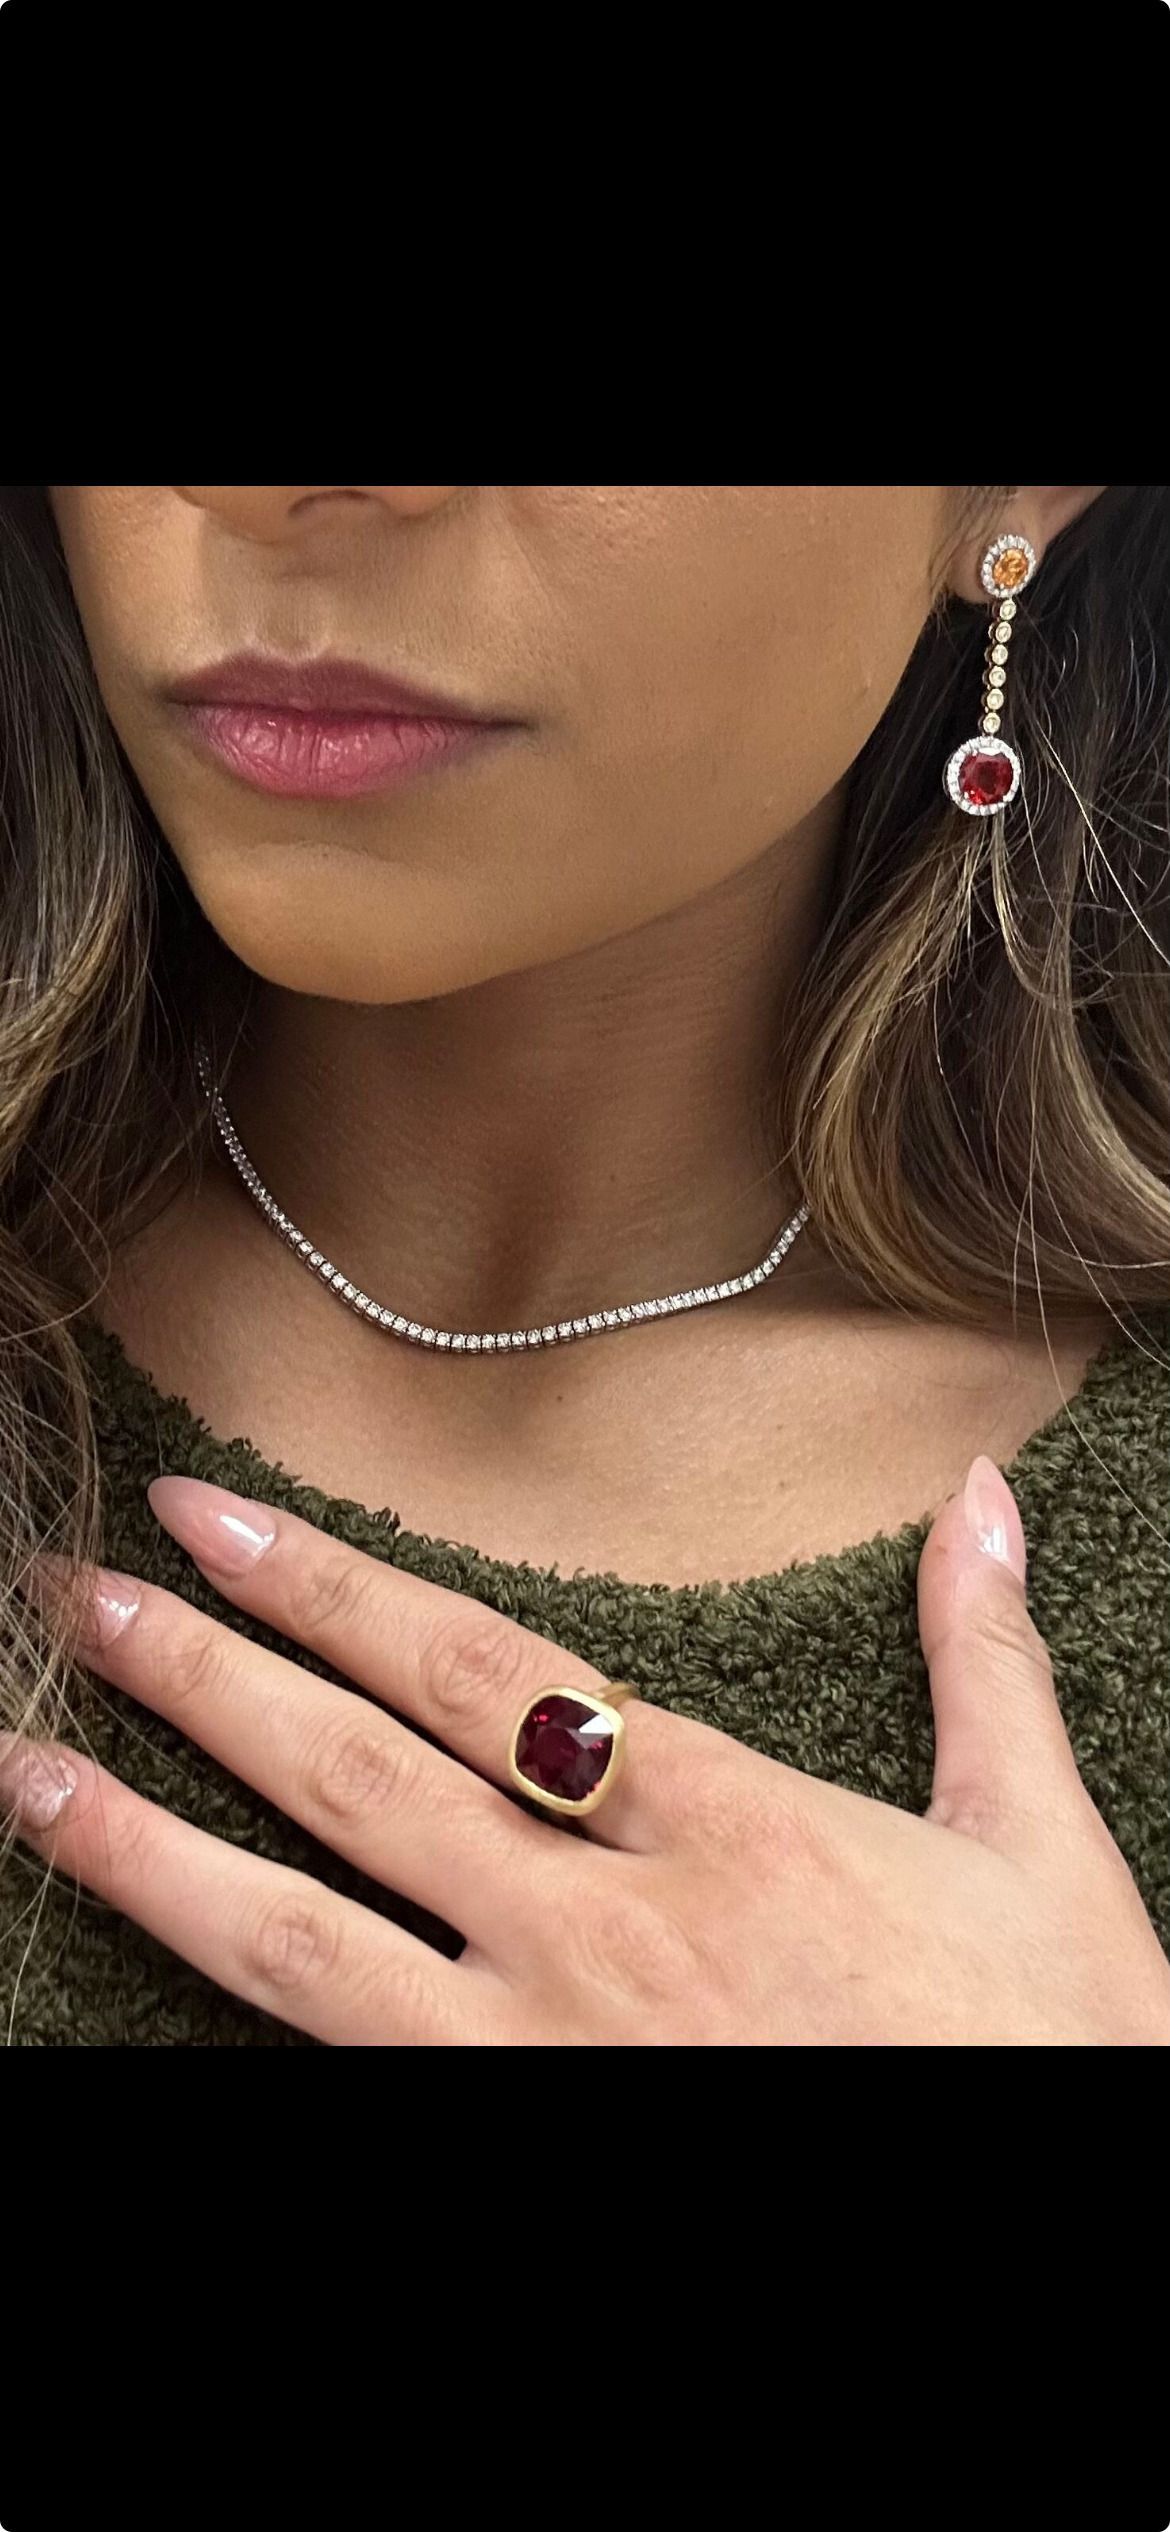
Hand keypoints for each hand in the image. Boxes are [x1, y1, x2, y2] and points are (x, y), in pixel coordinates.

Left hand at [4, 1456, 1168, 2043]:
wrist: (1082, 2234)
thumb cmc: (1058, 2056)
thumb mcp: (1040, 1849)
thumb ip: (984, 1662)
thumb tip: (980, 1495)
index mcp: (721, 1823)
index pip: (477, 1673)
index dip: (331, 1589)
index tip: (217, 1526)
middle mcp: (608, 1931)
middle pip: (362, 1778)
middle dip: (209, 1678)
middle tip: (84, 1594)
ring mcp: (551, 2059)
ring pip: (311, 1940)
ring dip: (156, 1848)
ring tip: (35, 1773)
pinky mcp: (526, 2151)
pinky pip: (355, 2082)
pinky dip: (242, 2027)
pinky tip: (153, 1978)